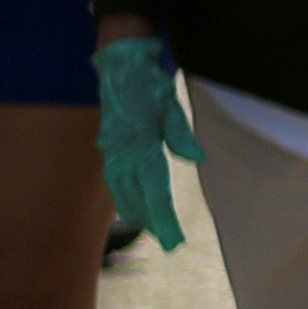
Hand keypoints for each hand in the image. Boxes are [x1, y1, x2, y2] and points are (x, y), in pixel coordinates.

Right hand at [92, 33, 200, 252]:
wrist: (121, 66)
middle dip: (153, 220)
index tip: (173, 239)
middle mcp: (122, 153)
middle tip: (169, 241)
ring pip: (122, 190)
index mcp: (141, 145)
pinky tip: (131, 204)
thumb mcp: (170, 106)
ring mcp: (112, 150)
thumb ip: (181, 134)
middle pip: (137, 196)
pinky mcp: (109, 146)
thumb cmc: (149, 86)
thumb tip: (198, 159)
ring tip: (152, 227)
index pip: (155, 190)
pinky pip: (115, 178)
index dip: (163, 217)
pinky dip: (124, 195)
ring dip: (137, 210)